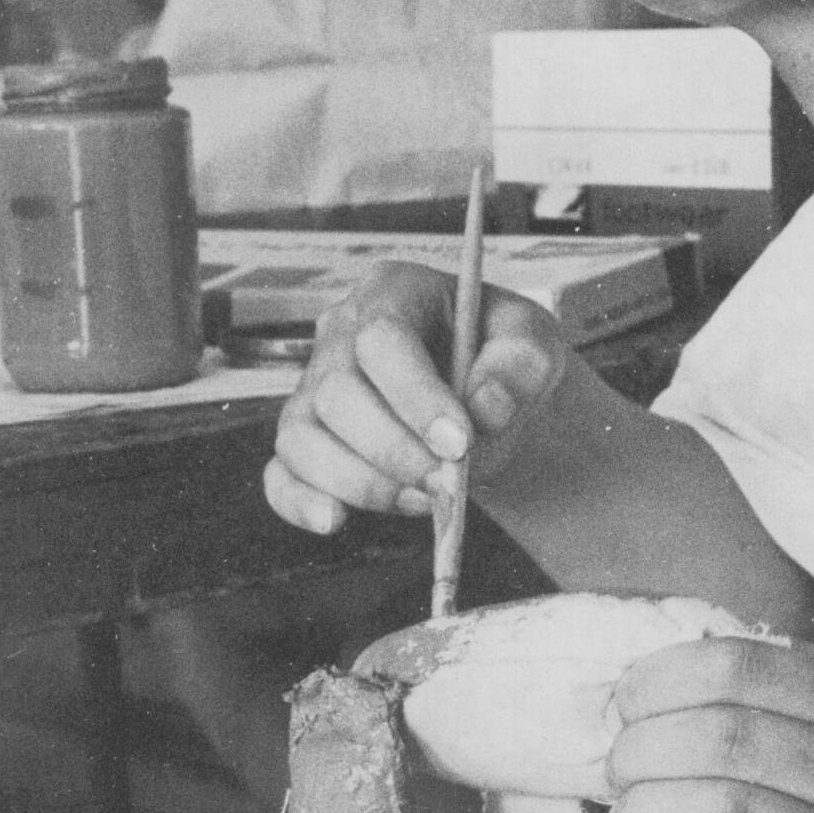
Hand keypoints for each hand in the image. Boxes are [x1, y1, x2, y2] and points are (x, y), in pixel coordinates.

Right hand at [264, 263, 566, 534]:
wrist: (489, 400)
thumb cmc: (504, 360)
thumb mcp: (534, 345)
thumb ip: (520, 365)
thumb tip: (486, 405)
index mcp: (395, 292)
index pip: (383, 337)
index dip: (416, 395)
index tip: (459, 443)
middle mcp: (340, 334)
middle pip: (337, 392)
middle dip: (394, 450)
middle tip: (446, 483)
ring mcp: (312, 388)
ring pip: (301, 436)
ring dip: (361, 482)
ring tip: (423, 500)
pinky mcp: (304, 441)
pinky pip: (279, 474)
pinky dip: (300, 502)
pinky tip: (337, 521)